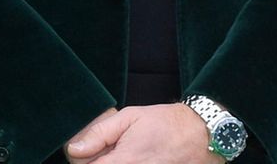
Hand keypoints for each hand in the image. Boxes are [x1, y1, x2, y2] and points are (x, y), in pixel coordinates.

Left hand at [66, 103, 221, 163]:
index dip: (84, 159)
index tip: (90, 151)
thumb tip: (74, 148)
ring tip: (127, 156)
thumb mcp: (131, 116)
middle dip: (99, 163)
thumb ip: (100, 133)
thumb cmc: (167, 124)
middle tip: (112, 151)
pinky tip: (138, 160)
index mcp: (121, 162)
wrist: (202, 136)